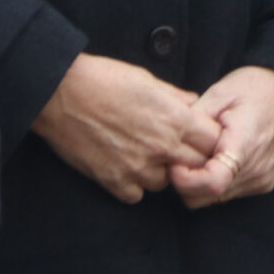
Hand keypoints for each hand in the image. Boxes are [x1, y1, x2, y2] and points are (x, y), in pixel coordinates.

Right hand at [34, 53, 222, 203]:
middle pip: (197, 165)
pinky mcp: (114, 181)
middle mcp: (161, 147)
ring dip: (162, 172)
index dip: (209, 139)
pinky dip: (134, 184)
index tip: (200, 137)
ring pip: (166, 184)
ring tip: (145, 155)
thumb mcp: (147, 79)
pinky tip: (125, 166)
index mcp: (175, 118)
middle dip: (191, 158)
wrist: (60, 92)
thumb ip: (175, 97)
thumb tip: (193, 103)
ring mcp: (138, 167)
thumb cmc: (103, 78)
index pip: (213, 141)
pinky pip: (136, 195)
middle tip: (176, 149)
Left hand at [171, 66, 273, 207]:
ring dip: (200, 183)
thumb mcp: (218, 93)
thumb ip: (193, 120)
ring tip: (201, 153)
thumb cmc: (255, 87)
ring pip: (215, 199)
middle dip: (186, 182)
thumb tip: (169, 141)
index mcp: (244, 145)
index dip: (185, 180)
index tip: (174, 164)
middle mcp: (256, 170)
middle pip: (207, 197)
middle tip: (181, 157)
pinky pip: (229, 193)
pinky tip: (215, 158)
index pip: (212, 183)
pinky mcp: (264, 183)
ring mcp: (262, 180)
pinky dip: (215, 182)